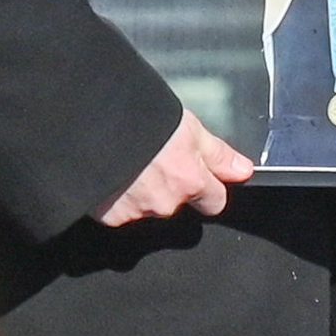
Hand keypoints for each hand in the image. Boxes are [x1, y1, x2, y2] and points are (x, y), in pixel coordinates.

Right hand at [99, 107, 254, 226]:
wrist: (93, 124)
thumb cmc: (141, 119)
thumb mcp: (188, 128)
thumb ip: (217, 155)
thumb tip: (243, 171)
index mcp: (191, 181)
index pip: (214, 201)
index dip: (207, 188)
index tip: (195, 175)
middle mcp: (167, 202)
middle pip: (177, 203)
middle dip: (169, 189)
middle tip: (153, 162)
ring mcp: (137, 211)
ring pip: (148, 207)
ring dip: (142, 192)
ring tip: (128, 162)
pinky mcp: (110, 216)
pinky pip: (120, 211)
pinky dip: (117, 198)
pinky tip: (111, 174)